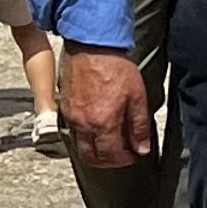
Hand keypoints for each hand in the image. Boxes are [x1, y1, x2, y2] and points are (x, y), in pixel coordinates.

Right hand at [61, 48, 153, 166]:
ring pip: (80, 146)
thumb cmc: (115, 67)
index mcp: (104, 123)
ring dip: (94, 150)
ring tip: (108, 142)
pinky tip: (96, 127)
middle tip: (119, 154)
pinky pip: (73, 130)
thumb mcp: (137, 96)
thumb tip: (142, 148)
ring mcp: (72, 117)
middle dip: (107, 161)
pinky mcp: (64, 107)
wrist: (92, 46)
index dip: (124, 159)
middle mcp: (84, 124)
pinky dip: (84, 136)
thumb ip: (140, 126)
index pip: (112, 156)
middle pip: (91, 157)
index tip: (133, 155)